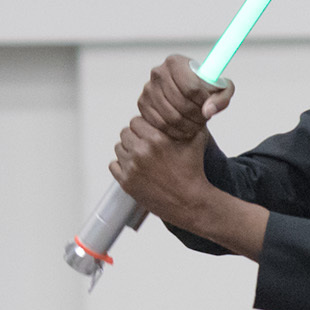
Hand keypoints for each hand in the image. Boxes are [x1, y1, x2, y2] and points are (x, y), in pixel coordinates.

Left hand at [109, 114, 268, 262]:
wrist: (190, 202)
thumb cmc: (193, 171)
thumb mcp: (196, 141)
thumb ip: (190, 121)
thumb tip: (190, 106)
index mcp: (156, 139)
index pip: (135, 121)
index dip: (143, 126)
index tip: (150, 133)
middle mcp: (141, 151)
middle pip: (125, 133)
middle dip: (135, 138)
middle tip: (146, 146)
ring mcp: (131, 168)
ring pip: (119, 148)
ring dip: (128, 151)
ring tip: (142, 158)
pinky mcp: (126, 183)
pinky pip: (113, 165)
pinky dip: (122, 166)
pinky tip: (135, 169)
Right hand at [136, 56, 233, 141]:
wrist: (186, 96)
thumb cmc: (204, 90)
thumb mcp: (221, 89)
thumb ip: (223, 96)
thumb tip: (207, 110)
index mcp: (176, 62)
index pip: (192, 87)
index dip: (204, 101)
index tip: (208, 104)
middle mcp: (158, 72)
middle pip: (182, 103)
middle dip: (197, 116)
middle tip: (204, 119)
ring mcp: (148, 89)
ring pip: (172, 116)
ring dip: (188, 125)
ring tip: (197, 124)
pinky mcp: (143, 104)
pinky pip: (161, 125)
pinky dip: (176, 131)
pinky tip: (185, 128)